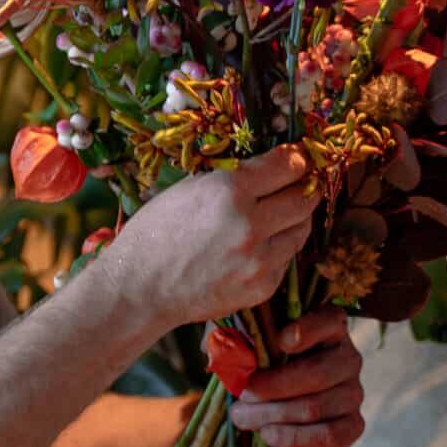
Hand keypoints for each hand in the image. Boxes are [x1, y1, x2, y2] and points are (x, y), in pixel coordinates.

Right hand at [109, 146, 319, 329]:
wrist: (140, 288)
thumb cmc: (155, 233)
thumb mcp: (189, 189)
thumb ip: (233, 179)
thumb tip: (271, 169)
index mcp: (229, 191)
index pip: (287, 166)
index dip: (298, 159)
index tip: (300, 158)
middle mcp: (251, 224)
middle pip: (305, 198)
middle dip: (305, 188)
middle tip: (301, 184)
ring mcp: (260, 259)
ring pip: (301, 230)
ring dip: (294, 219)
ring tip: (278, 216)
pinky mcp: (262, 287)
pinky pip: (285, 259)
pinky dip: (277, 249)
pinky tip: (256, 247)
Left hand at [226, 305, 364, 446]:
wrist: (278, 405)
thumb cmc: (262, 365)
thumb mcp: (247, 343)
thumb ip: (234, 336)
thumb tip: (216, 349)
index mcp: (329, 326)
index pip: (328, 320)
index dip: (306, 330)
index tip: (279, 341)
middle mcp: (348, 357)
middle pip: (316, 373)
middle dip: (272, 386)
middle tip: (241, 395)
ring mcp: (354, 393)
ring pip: (316, 407)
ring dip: (274, 415)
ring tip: (243, 418)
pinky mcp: (353, 425)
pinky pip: (330, 436)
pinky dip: (295, 439)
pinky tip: (268, 436)